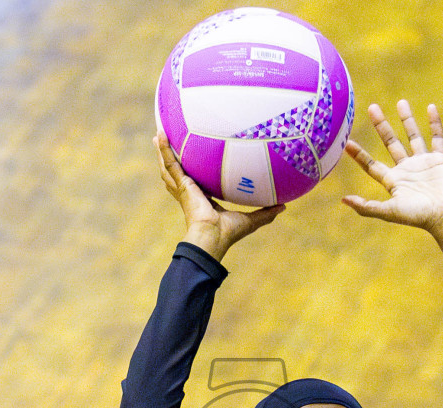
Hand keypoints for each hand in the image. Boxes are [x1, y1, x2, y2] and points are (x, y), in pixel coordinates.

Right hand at [155, 136, 282, 262]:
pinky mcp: (181, 184)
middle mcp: (190, 192)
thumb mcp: (250, 220)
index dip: (193, 173)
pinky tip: (160, 134)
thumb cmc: (228, 234)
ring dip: (162, 151)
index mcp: (203, 200)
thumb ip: (265, 212)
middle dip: (172, 159)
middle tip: (168, 144)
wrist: (212, 238)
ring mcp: (183, 188)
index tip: (195, 162)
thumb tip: (284, 206)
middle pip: (178, 172)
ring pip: (169, 166)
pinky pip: (171, 162)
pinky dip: (164, 149)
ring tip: (158, 134)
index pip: (196, 183)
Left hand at [342, 100, 442, 262]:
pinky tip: (430, 108)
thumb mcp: (389, 212)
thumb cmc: (417, 217)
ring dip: (407, 120)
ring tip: (400, 101)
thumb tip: (343, 200)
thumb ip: (367, 206)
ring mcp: (423, 163)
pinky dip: (435, 123)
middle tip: (371, 107)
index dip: (358, 154)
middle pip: (391, 143)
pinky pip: (437, 138)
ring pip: (413, 136)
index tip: (346, 141)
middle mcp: (406, 169)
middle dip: (382, 125)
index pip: (371, 164)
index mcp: (392, 181)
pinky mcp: (439, 160)